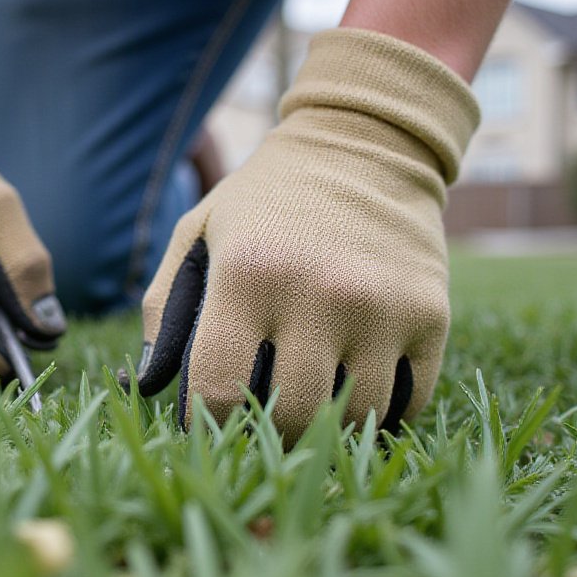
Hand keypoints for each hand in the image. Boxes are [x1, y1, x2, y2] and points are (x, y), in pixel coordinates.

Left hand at [135, 29, 478, 442]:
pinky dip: (379, 413)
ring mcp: (382, 309)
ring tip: (308, 406)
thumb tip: (145, 386)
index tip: (211, 418)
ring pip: (354, 418)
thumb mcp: (198, 232)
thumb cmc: (265, 201)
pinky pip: (406, 402)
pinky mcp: (431, 316)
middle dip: (270, 432)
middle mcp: (319, 294)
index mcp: (249, 276)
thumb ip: (165, 309)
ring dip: (327, 425)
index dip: (208, 420)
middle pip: (292, 416)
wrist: (365, 144)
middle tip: (262, 421)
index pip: (219, 390)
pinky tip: (354, 389)